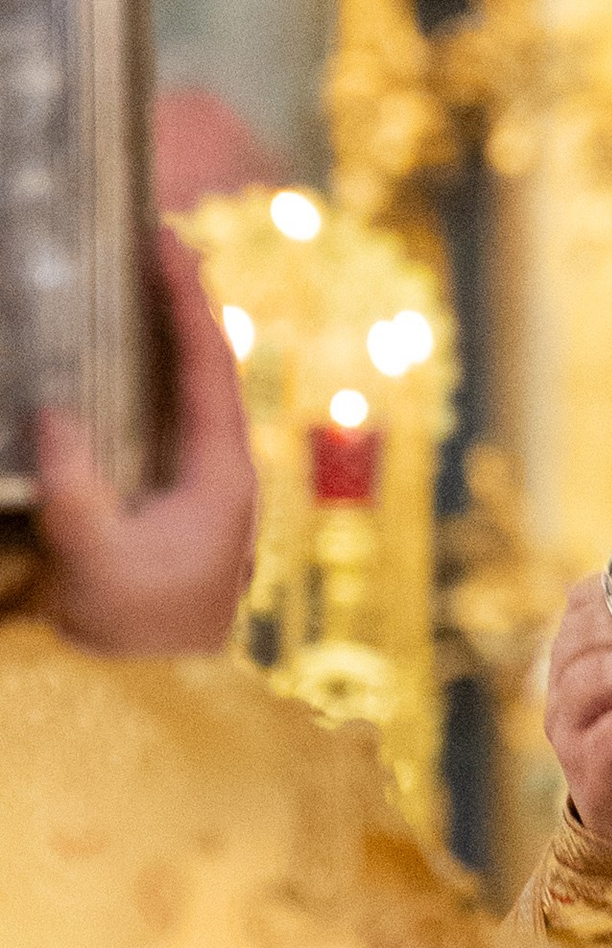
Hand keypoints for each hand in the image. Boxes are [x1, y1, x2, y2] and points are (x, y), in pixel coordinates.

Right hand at [36, 228, 257, 654]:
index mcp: (223, 477)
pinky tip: (115, 370)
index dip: (186, 299)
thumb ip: (75, 489)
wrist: (154, 708)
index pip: (208, 366)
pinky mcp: (175, 514)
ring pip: (186, 397)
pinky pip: (164, 428)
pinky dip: (144, 386)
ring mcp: (204, 496)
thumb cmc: (134, 640)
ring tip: (134, 285)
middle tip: (149, 242)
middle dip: (178, 305)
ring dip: (162, 341)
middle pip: (205, 370)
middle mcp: (224, 477)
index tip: (165, 239)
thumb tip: (52, 413)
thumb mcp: (96, 562)